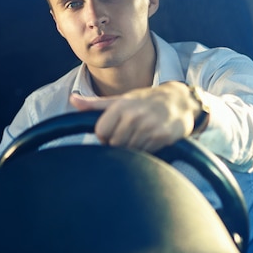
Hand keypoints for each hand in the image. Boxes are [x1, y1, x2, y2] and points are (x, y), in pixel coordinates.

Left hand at [69, 81, 200, 151]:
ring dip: (134, 148)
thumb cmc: (145, 101)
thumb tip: (73, 100)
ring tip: (141, 135)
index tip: (113, 132)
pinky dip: (146, 150)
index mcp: (121, 106)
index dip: (105, 135)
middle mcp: (134, 115)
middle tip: (129, 134)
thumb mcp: (120, 99)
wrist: (179, 101)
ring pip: (130, 150)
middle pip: (114, 144)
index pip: (101, 132)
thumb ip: (95, 104)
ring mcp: (149, 126)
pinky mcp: (162, 137)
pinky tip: (151, 139)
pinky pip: (146, 152)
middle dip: (119, 143)